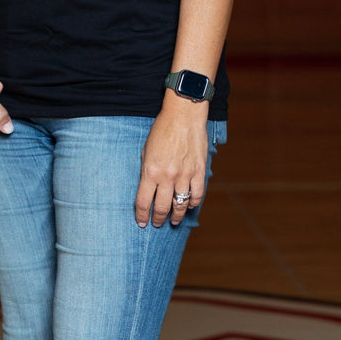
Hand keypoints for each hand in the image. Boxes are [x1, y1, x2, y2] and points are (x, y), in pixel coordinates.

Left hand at [134, 100, 207, 227]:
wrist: (183, 116)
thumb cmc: (161, 130)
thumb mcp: (146, 150)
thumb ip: (147, 170)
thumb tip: (148, 188)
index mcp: (150, 171)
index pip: (143, 202)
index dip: (142, 215)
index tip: (142, 222)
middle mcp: (167, 177)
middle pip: (162, 207)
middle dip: (158, 219)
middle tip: (156, 224)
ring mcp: (185, 175)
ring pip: (181, 204)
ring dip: (176, 215)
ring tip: (173, 220)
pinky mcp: (199, 171)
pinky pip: (197, 195)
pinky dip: (193, 203)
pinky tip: (189, 206)